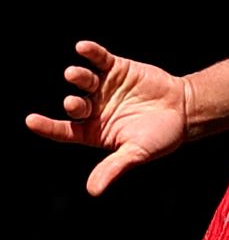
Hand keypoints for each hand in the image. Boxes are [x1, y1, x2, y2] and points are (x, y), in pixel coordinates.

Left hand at [25, 41, 190, 193]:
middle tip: (75, 104)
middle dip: (72, 104)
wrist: (186, 110)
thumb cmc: (161, 137)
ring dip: (78, 77)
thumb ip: (114, 167)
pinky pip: (99, 59)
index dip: (47, 126)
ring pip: (83, 80)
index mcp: (93, 132)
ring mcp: (103, 87)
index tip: (31, 121)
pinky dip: (91, 53)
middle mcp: (93, 109)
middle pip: (74, 105)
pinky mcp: (116, 68)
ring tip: (74, 75)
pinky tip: (83, 48)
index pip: (63, 131)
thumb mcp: (137, 153)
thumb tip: (93, 191)